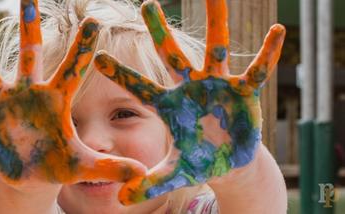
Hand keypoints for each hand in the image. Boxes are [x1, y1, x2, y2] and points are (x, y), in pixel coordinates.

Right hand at [0, 0, 144, 186]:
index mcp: (56, 100)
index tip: (93, 19)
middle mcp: (28, 94)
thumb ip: (109, 167)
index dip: (82, 47)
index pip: (73, 69)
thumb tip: (140, 177)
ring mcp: (3, 106)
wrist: (34, 174)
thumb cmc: (59, 163)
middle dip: (28, 26)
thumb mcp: (83, 165)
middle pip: (29, 54)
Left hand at [94, 0, 284, 204]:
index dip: (120, 73)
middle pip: (172, 56)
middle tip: (148, 3)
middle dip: (161, 31)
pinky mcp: (243, 92)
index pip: (140, 87)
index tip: (96, 55)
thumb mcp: (174, 172)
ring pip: (216, 49)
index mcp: (170, 105)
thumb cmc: (198, 161)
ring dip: (217, 22)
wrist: (228, 161)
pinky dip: (266, 53)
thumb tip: (120, 201)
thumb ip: (149, 183)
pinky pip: (256, 70)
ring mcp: (217, 86)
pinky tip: (277, 31)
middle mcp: (190, 88)